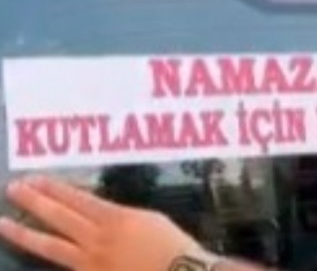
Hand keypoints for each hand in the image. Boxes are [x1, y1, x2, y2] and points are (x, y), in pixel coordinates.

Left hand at [0, 176, 199, 270]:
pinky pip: (65, 266)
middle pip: (59, 217)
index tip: (35, 179)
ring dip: (25, 233)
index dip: (54, 189)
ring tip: (4, 223)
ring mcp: (91, 262)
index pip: (76, 199)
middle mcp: (98, 238)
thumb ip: (121, 217)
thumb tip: (100, 216)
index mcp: (116, 218)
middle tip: (13, 189)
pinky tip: (35, 251)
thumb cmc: (173, 246)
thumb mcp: (149, 220)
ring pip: (51, 245)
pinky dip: (49, 258)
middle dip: (34, 202)